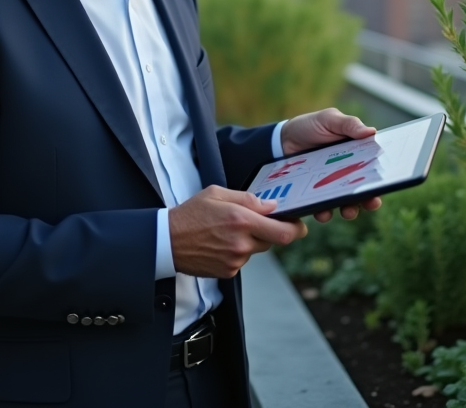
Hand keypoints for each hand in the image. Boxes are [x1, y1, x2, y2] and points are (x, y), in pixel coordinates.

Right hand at [169, 186, 307, 278]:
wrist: (166, 241)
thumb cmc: (191, 214)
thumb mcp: (217, 193)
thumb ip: (248, 199)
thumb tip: (272, 206)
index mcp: (241, 220)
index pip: (283, 232)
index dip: (296, 229)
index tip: (299, 224)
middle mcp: (241, 243)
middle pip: (273, 241)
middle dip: (271, 231)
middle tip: (258, 222)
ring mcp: (235, 260)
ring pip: (257, 250)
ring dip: (252, 240)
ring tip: (229, 231)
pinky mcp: (228, 271)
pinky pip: (243, 260)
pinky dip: (238, 251)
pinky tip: (221, 243)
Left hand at [280, 107, 382, 223]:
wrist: (281, 140)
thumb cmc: (310, 126)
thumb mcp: (329, 120)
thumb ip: (349, 125)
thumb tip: (372, 132)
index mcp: (356, 154)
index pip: (374, 168)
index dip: (381, 178)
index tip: (385, 185)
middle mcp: (347, 173)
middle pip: (364, 190)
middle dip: (370, 199)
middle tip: (371, 202)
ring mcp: (331, 185)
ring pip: (346, 202)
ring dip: (350, 210)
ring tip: (347, 212)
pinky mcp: (315, 195)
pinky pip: (322, 208)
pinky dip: (324, 212)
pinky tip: (322, 213)